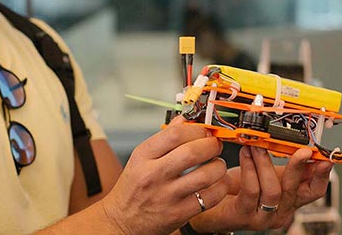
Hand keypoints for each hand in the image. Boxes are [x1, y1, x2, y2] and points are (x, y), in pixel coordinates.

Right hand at [100, 116, 230, 234]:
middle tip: (215, 145)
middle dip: (211, 145)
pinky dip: (220, 187)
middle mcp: (153, 175)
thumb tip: (183, 120)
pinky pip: (210, 198)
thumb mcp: (140, 159)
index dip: (196, 129)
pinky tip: (217, 183)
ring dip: (218, 166)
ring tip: (217, 164)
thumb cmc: (132, 188)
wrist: (122, 221)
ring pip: (205, 175)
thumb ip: (163, 138)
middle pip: (192, 152)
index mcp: (143, 156)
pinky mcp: (179, 214)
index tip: (204, 131)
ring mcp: (166, 196)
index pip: (175, 134)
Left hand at [190, 146, 332, 232]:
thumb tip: (302, 146)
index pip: (314, 191)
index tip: (325, 157)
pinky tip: (245, 154)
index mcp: (289, 200)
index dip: (322, 175)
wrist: (210, 204)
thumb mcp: (266, 174)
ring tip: (256, 145)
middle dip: (299, 166)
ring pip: (273, 190)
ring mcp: (262, 217)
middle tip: (300, 149)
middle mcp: (280, 211)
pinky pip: (251, 191)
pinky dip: (249, 169)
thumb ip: (283, 165)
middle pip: (297, 191)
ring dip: (265, 163)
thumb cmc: (237, 188)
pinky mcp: (243, 216)